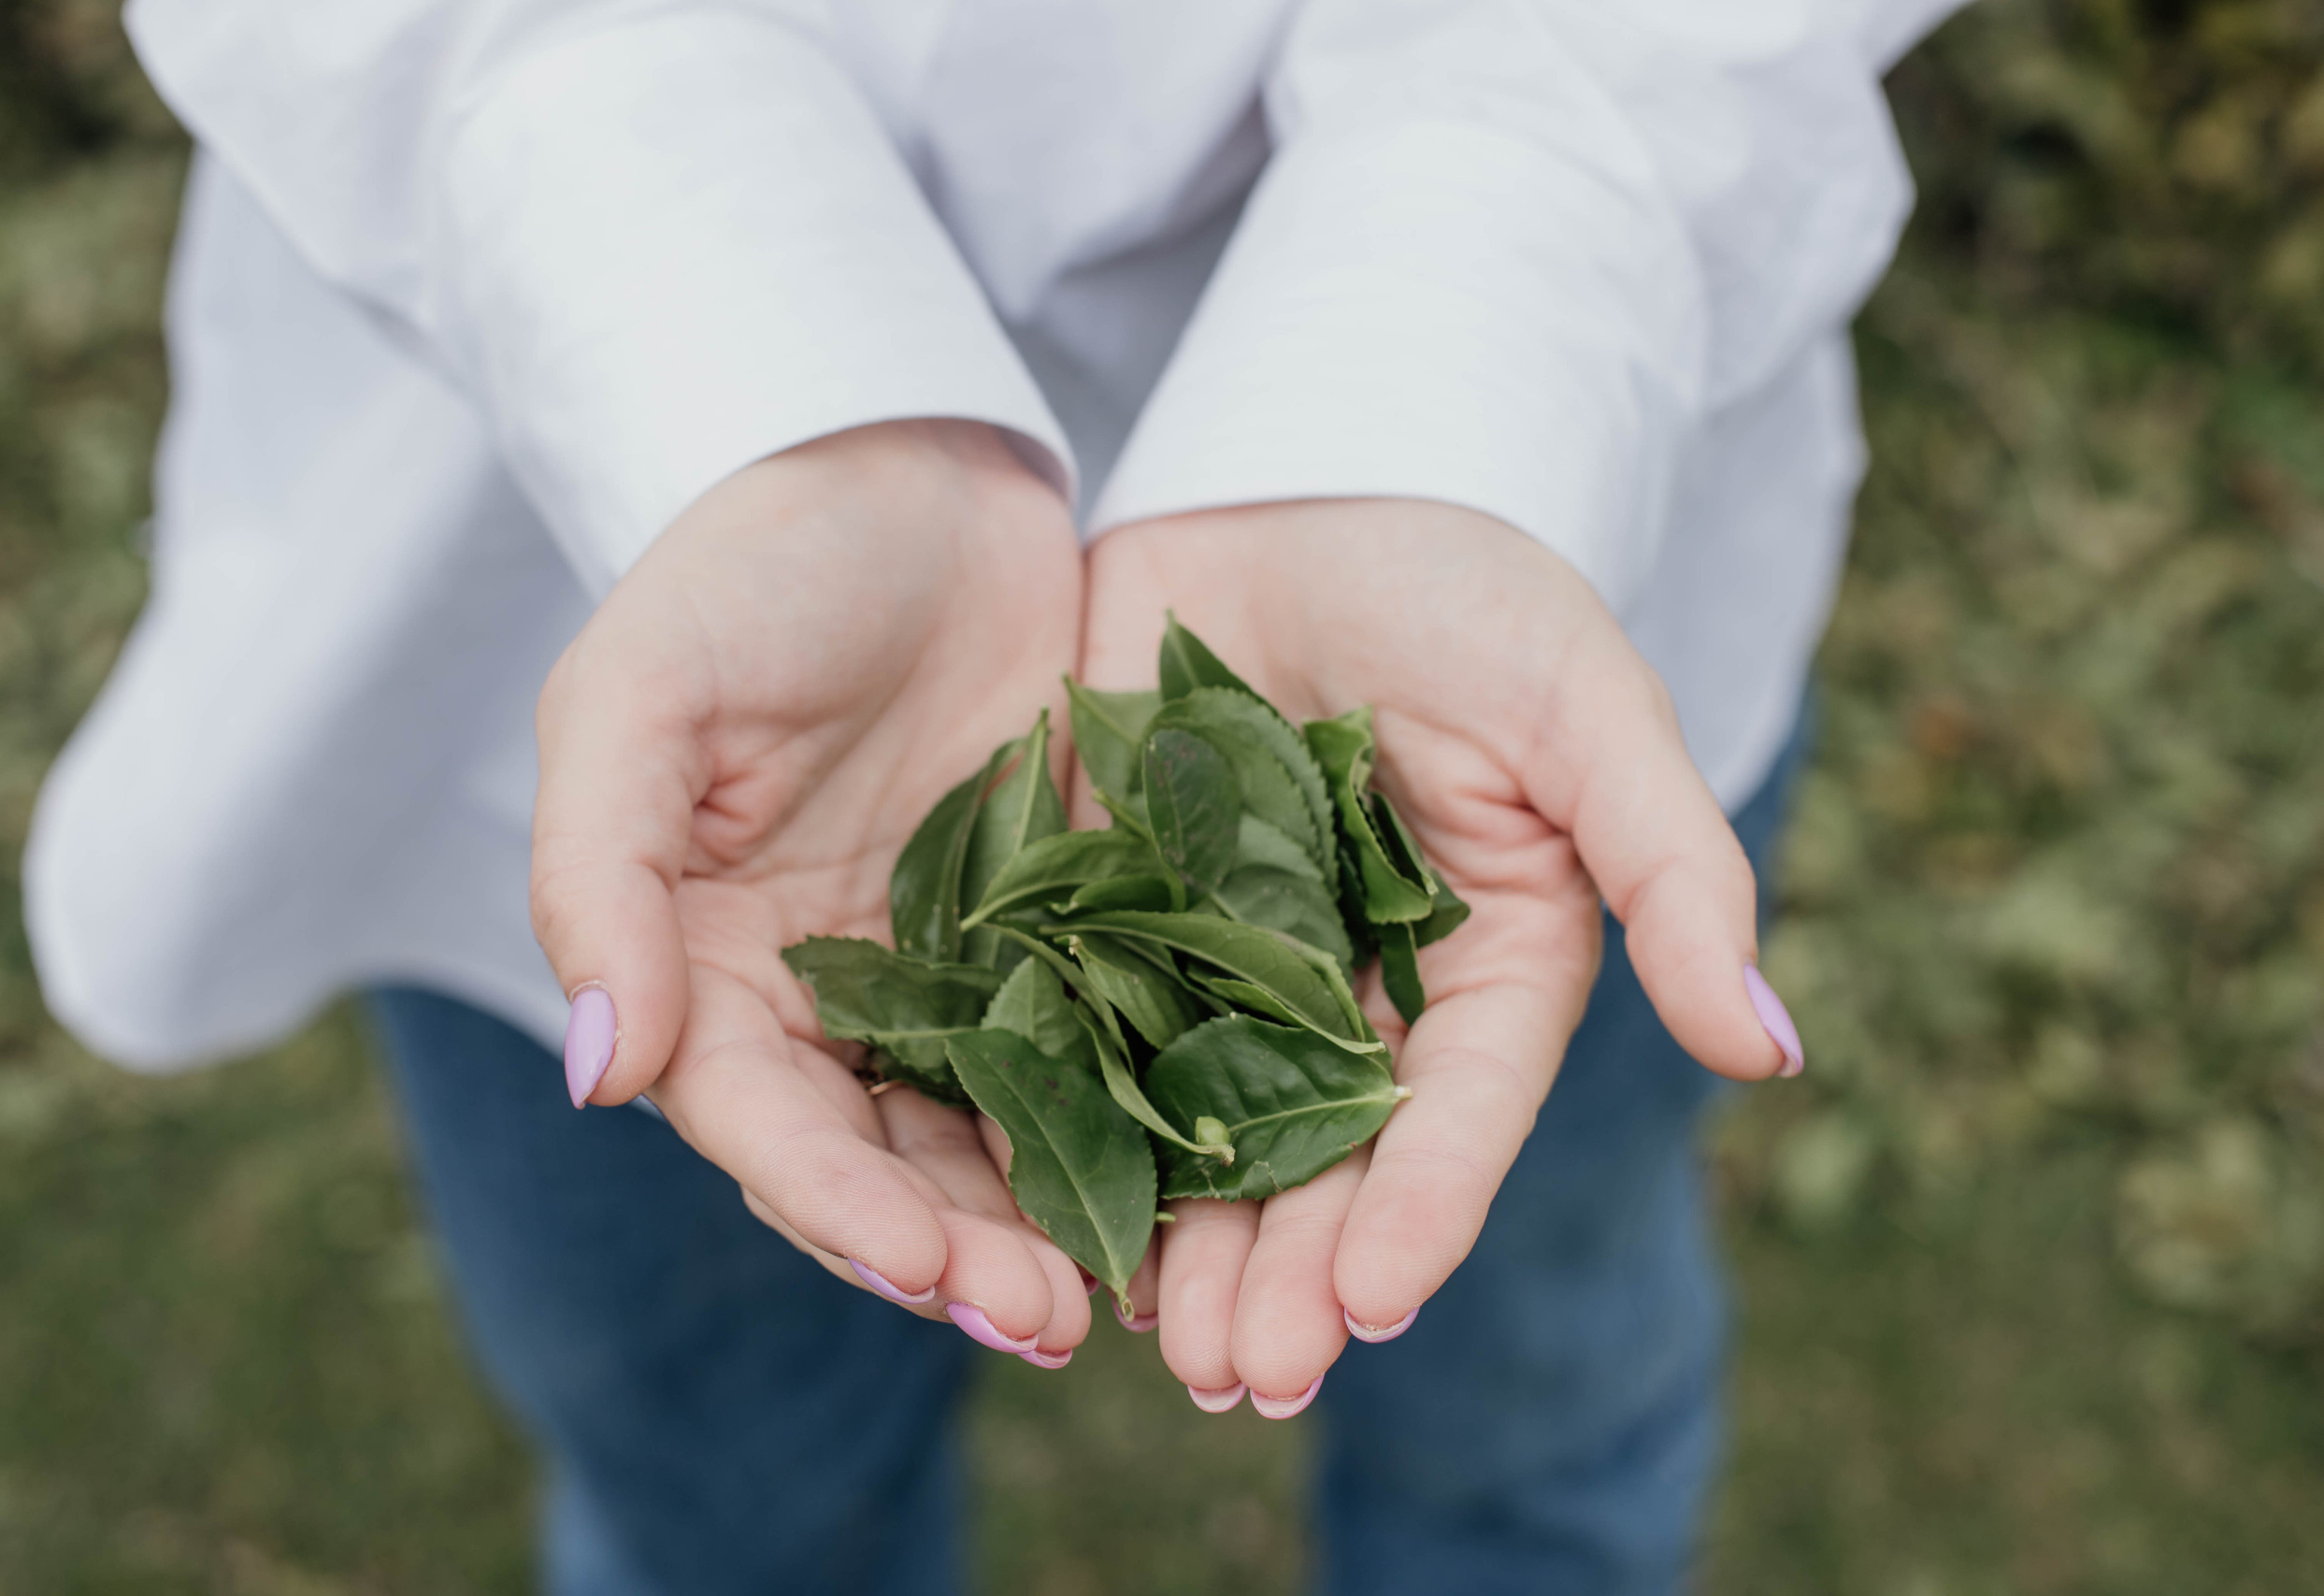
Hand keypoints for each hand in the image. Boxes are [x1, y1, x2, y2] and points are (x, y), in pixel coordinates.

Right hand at [531, 421, 1092, 1361]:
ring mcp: (937, 966)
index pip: (759, 1116)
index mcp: (698, 957)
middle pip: (874, 1156)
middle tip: (1051, 1324)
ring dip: (1038, 1220)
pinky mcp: (1048, 928)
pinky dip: (1119, 1121)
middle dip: (952, 1251)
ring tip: (1122, 1298)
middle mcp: (815, 988)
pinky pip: (1082, 1046)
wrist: (907, 465)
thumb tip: (602, 1074)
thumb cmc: (751, 565)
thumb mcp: (639, 692)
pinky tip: (1184, 1183)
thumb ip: (598, 876)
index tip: (923, 1268)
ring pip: (980, 1131)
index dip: (832, 1201)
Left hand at [1078, 498, 1795, 1409]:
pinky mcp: (1107, 913)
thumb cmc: (1468, 584)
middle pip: (1320, 1154)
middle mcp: (1352, 990)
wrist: (1302, 477)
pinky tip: (1036, 1208)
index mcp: (1482, 962)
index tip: (1376, 1303)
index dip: (1420, 1207)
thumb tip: (1772, 1049)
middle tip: (1237, 1374)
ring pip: (1197, 1127)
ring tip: (1153, 1343)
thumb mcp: (1585, 710)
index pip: (1455, 1109)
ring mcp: (1221, 960)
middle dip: (1286, 1267)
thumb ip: (1672, 872)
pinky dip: (1066, 1124)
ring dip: (1179, 1240)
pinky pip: (1083, 1032)